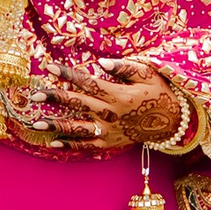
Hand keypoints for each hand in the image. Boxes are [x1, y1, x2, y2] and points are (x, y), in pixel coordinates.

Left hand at [44, 65, 185, 151]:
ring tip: (37, 123)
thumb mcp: (148, 74)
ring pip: (78, 128)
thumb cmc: (161, 93)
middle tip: (35, 94)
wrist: (174, 123)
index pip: (88, 83)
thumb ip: (124, 67)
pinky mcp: (110, 143)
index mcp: (119, 95)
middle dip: (55, 98)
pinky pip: (87, 146)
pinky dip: (70, 146)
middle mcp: (111, 115)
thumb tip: (101, 62)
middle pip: (78, 104)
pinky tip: (53, 143)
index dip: (68, 74)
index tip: (50, 67)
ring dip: (56, 125)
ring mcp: (110, 131)